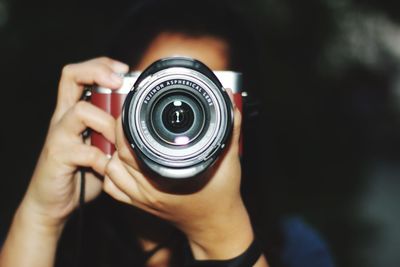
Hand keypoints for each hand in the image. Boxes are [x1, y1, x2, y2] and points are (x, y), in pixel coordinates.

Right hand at [21, 57, 128, 229]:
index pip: (79, 74)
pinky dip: (102, 159)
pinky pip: (83, 151)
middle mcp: (63, 117)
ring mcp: (58, 135)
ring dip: (107, 123)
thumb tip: (143, 122)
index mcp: (73, 111)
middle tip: (119, 81)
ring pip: (80, 111)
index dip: (100, 65)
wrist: (54, 201)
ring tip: (118, 141)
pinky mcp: (57, 156)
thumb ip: (115, 133)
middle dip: (98, 72)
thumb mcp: (101, 147)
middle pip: (71, 77)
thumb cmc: (81, 171)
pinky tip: (110, 167)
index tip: (124, 70)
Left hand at [104, 103, 254, 258]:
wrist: (216, 224)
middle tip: (128, 118)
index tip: (131, 110)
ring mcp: (142, 199)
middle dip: (119, 134)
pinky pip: (114, 188)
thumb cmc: (222, 196)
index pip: (131, 148)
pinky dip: (112, 172)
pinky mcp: (140, 205)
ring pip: (111, 172)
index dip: (126, 125)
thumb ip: (229, 129)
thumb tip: (228, 102)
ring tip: (126, 138)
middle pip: (118, 156)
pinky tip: (122, 161)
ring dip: (114, 153)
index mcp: (166, 179)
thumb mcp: (229, 160)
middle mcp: (149, 190)